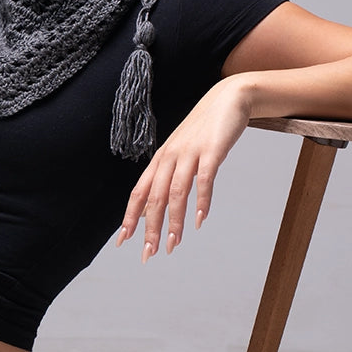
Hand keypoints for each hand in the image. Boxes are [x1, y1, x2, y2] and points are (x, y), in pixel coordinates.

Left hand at [117, 75, 252, 260]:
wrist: (228, 98)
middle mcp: (170, 157)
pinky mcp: (212, 150)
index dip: (130, 217)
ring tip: (173, 244)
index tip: (123, 241)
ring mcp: (190, 153)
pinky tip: (200, 220)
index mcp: (160, 160)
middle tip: (149, 253)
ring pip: (176, 192)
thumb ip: (173, 175)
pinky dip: (201, 201)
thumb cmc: (204, 129)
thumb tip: (163, 204)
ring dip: (174, 221)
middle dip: (150, 228)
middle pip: (155, 197)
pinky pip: (204, 179)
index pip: (139, 192)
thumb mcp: (182, 152)